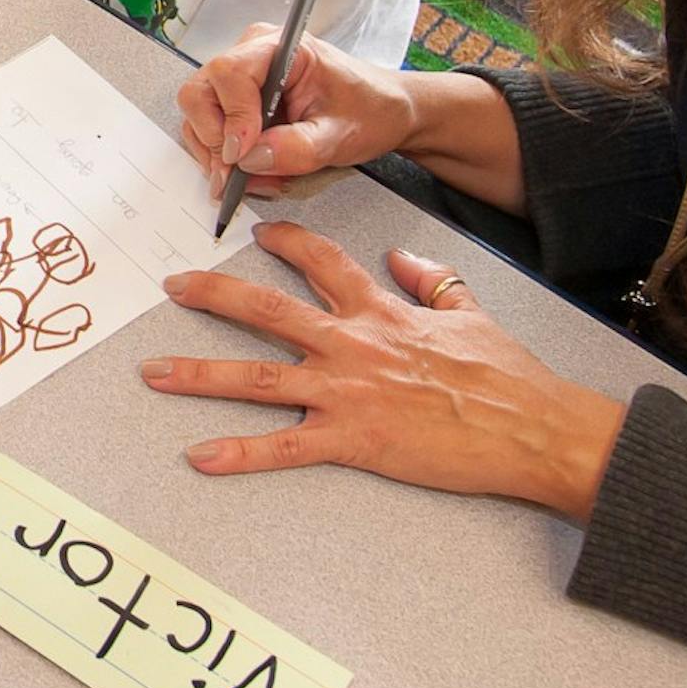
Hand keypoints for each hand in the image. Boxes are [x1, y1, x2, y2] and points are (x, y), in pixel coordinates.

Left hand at [137, 221, 627, 519]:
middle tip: (173, 285)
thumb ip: (433, 281)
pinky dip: (239, 453)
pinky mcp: (353, 440)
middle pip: (267, 308)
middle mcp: (351, 344)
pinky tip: (200, 455)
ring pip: (256, 376)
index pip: (323, 262)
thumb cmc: (507, 377)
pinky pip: (284, 447)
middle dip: (214, 294)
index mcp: (380, 311)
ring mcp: (346, 392)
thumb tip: (404, 257)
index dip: (286, 242)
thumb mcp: (470, 313)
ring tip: (154, 371)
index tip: (257, 232)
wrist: (532, 428)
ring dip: (200, 373)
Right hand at [177, 25, 413, 200]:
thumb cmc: (370, 109)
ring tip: (252, 176)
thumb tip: (251, 159)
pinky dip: (222, 156)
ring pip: (198, 114)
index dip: (232, 117)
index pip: (229, 72)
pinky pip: (209, 128)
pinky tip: (252, 169)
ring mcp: (240, 78)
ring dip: (216, 152)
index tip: (243, 153)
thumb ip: (298, 148)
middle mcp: (252, 55)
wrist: (383, 111)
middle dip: (215, 138)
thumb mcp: (341, 135)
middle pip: (200, 92)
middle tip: (237, 171)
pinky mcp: (237, 101)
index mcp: (281, 47)